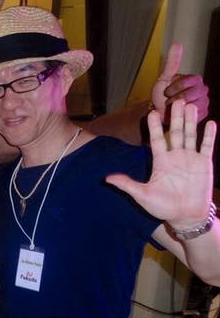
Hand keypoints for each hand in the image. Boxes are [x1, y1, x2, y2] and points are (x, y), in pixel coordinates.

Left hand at [106, 101, 216, 227]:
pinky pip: (206, 147)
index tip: (152, 113)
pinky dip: (208, 136)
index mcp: (160, 162)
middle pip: (174, 133)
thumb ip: (127, 184)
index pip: (156, 140)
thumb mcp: (142, 195)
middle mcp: (175, 156)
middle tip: (175, 101)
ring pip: (190, 136)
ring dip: (191, 121)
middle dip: (175, 118)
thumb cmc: (163, 207)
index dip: (154, 127)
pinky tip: (210, 123)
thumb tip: (107, 178)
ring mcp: (190, 158)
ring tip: (190, 106)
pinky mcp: (204, 163)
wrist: (185, 216)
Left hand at [151, 43, 209, 119]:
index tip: (166, 92)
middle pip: (192, 94)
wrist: (159, 112)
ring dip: (178, 108)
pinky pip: (194, 115)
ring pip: (193, 105)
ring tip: (172, 108)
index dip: (174, 88)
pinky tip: (178, 114)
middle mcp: (202, 90)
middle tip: (168, 101)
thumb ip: (172, 62)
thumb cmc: (162, 95)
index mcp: (195, 79)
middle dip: (176, 98)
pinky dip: (183, 115)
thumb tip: (177, 44)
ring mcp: (204, 102)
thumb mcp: (164, 77)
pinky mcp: (203, 114)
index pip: (188, 81)